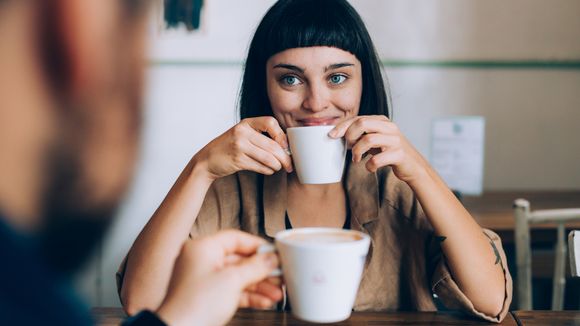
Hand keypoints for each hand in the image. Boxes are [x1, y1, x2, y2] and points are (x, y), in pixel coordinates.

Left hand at [156, 230, 282, 325]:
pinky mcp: (207, 298)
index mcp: (202, 248)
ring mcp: (204, 280)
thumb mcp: (232, 280)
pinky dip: (249, 296)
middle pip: (239, 259)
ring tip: (277, 292)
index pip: (235, 238)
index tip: (275, 252)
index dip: (257, 245)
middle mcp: (201, 261)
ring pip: (238, 277)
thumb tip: (271, 258)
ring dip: (259, 285)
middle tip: (279, 274)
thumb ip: (255, 267)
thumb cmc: (194, 305)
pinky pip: (232, 291)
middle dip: (262, 270)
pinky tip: (264, 301)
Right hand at [194, 117, 292, 180]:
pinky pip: (260, 166)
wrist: (207, 160)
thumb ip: (260, 136)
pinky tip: (269, 170)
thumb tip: (286, 147)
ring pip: (268, 158)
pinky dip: (268, 170)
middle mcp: (242, 132)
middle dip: (284, 157)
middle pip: (272, 145)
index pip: (270, 122)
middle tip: (289, 164)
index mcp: (246, 123)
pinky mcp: (238, 160)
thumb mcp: (242, 135)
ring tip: (278, 167)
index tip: (286, 146)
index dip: (281, 135)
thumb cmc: (229, 147)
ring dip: (277, 165)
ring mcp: (239, 146)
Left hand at [329, 115, 428, 183]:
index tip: (331, 136)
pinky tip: (370, 168)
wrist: (413, 166)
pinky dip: (369, 165)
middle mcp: (390, 127)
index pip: (358, 118)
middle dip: (350, 136)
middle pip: (362, 123)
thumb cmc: (389, 152)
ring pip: (368, 139)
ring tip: (356, 159)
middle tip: (348, 147)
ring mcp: (395, 140)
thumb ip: (361, 134)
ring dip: (357, 151)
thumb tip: (337, 134)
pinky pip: (377, 159)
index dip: (342, 126)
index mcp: (382, 121)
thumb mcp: (375, 139)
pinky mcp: (399, 155)